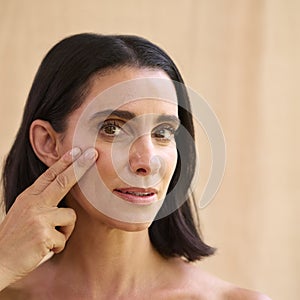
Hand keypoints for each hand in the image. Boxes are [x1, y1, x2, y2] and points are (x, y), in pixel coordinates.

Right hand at [0, 147, 97, 289]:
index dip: (64, 162)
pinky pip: (64, 238)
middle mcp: (33, 204)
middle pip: (63, 181)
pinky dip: (57, 246)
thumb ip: (41, 203)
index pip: (49, 175)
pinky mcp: (44, 234)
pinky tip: (43, 250)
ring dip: (64, 231)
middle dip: (80, 166)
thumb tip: (65, 200)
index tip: (77, 151)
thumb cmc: (14, 240)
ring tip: (47, 240)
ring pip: (71, 217)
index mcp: (28, 198)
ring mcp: (38, 217)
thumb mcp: (24, 214)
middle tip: (94, 153)